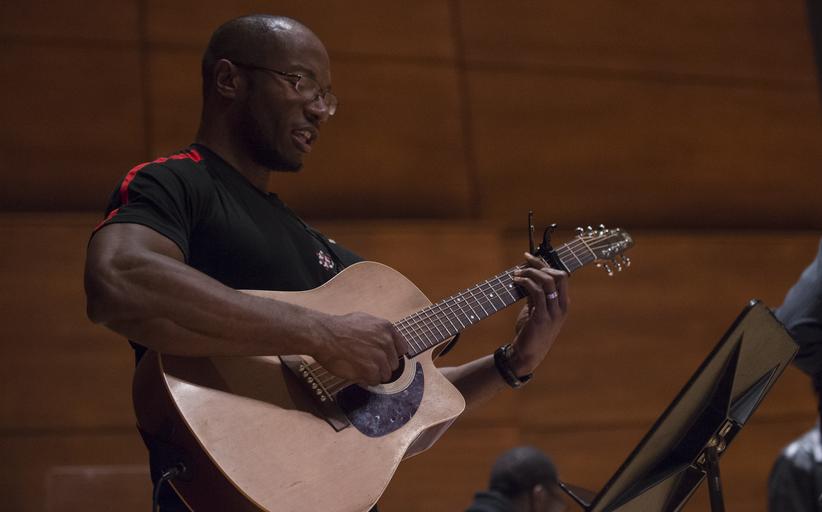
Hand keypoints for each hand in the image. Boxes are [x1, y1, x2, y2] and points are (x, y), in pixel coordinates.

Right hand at [312, 311, 407, 386]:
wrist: (324, 335)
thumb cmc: (339, 327)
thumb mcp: (364, 320)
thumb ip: (378, 331)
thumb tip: (383, 341)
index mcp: (386, 328)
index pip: (402, 348)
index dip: (392, 355)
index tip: (384, 358)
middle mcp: (386, 342)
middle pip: (394, 364)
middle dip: (382, 365)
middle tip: (366, 362)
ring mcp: (379, 356)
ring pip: (386, 375)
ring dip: (374, 374)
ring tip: (360, 367)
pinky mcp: (371, 370)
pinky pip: (375, 381)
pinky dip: (366, 380)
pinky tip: (356, 372)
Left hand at [509, 253, 569, 374]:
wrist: (527, 355)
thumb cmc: (531, 332)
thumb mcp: (536, 310)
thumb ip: (536, 295)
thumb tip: (527, 277)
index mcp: (563, 304)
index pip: (562, 276)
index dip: (546, 264)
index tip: (531, 258)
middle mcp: (561, 307)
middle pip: (557, 275)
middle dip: (540, 264)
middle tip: (524, 260)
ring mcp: (553, 313)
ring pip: (547, 282)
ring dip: (530, 273)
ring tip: (516, 273)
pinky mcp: (541, 318)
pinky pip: (536, 293)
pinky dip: (525, 283)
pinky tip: (516, 281)